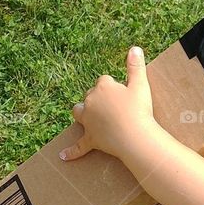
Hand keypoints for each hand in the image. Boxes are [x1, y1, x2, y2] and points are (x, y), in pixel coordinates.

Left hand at [59, 46, 158, 160]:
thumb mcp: (140, 85)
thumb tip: (135, 48)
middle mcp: (91, 102)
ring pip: (79, 112)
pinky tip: (63, 156)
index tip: (124, 93)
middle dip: (98, 98)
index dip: (113, 86)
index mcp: (103, 87)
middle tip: (115, 105)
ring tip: (87, 115)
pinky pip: (79, 146)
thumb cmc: (139, 110)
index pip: (104, 80)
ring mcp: (89, 121)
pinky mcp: (90, 139)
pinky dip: (71, 152)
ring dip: (82, 113)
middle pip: (90, 95)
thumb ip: (136, 66)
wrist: (135, 137)